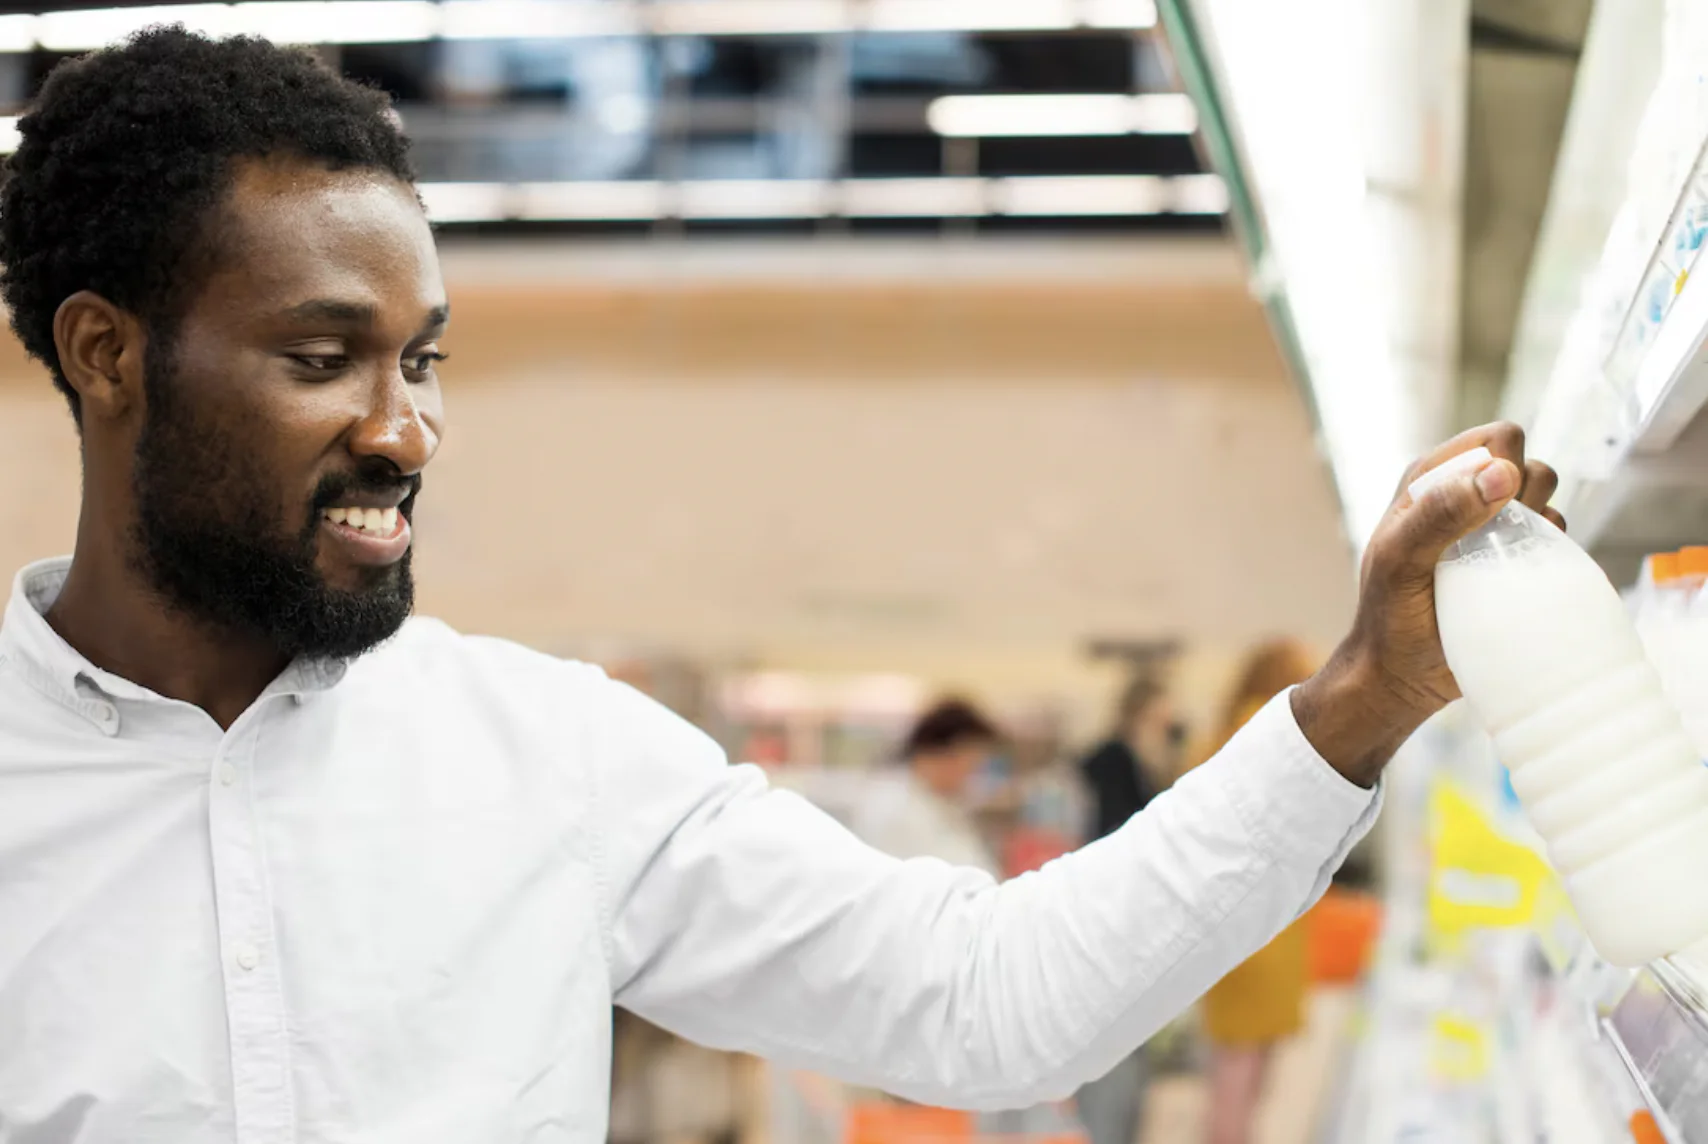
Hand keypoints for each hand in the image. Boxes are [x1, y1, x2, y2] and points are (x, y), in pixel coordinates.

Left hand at [1292, 422, 1562, 786]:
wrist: (1402, 677)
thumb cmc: (1389, 617)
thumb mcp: (1401, 560)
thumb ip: (1441, 513)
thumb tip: (1502, 475)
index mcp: (1433, 480)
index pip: (1498, 439)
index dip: (1507, 465)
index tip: (1490, 509)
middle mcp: (1467, 497)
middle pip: (1532, 466)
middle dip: (1528, 497)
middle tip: (1492, 542)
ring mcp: (1495, 531)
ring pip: (1549, 502)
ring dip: (1540, 527)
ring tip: (1500, 564)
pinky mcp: (1516, 564)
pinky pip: (1557, 542)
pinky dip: (1551, 554)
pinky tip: (1520, 579)